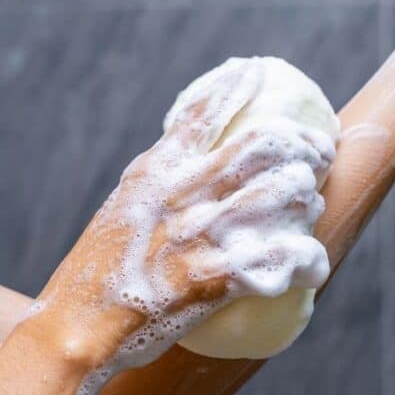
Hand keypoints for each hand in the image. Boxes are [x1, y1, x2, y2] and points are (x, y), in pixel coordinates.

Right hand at [39, 66, 333, 365]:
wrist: (73, 326)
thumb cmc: (99, 268)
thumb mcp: (126, 204)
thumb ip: (162, 177)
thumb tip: (190, 152)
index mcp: (157, 170)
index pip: (202, 113)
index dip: (235, 85)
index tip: (258, 68)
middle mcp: (180, 193)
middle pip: (263, 145)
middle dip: (304, 145)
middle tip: (320, 153)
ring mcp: (197, 235)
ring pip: (282, 195)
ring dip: (307, 201)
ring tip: (311, 210)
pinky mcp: (210, 279)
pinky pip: (279, 260)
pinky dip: (306, 261)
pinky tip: (312, 266)